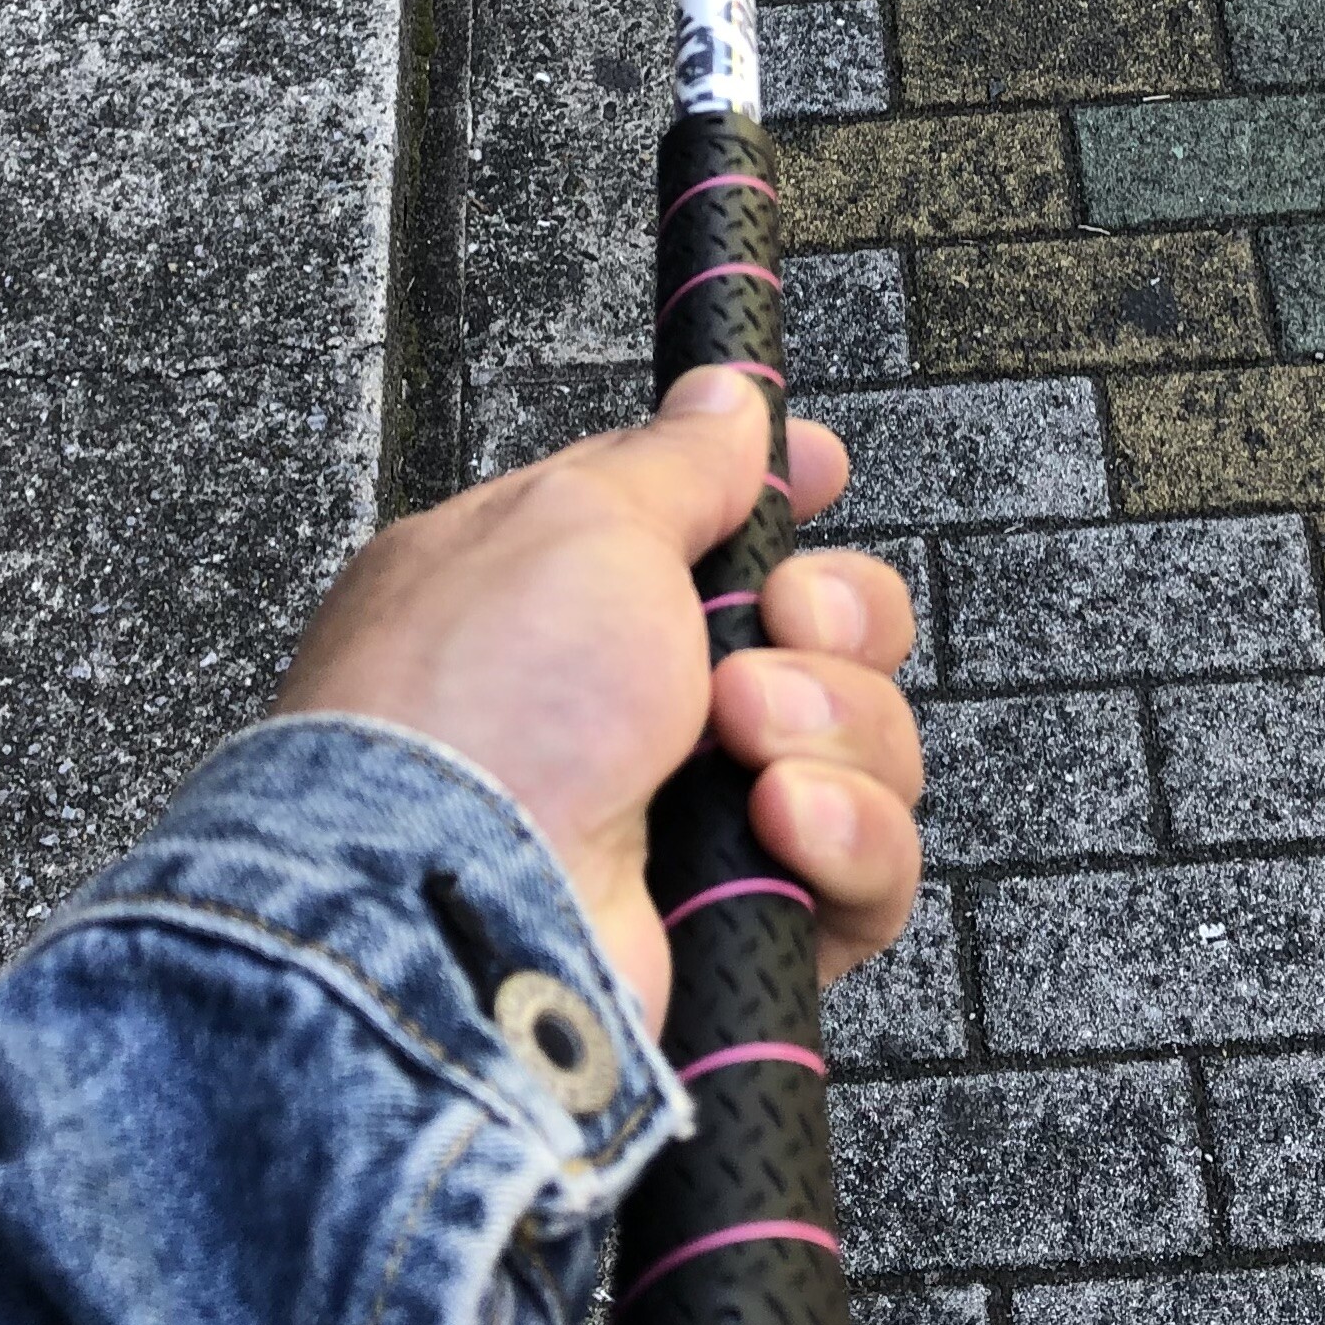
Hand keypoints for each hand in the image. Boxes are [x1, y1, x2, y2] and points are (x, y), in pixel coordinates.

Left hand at [275, 367, 921, 1025]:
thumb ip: (672, 463)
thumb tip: (724, 398)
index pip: (705, 531)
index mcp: (567, 603)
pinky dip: (848, 837)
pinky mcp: (740, 927)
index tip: (822, 468)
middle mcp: (627, 713)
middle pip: (821, 636)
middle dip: (837, 616)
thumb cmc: (482, 708)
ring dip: (835, 725)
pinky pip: (870, 870)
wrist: (454, 907)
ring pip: (865, 748)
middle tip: (782, 618)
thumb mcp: (578, 521)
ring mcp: (687, 825)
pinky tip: (782, 823)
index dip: (778, 498)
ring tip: (751, 741)